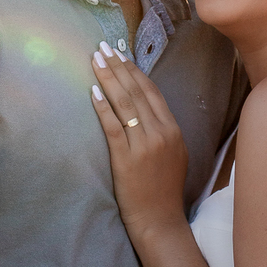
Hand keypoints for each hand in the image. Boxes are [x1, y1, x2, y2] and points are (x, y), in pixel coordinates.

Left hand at [91, 44, 188, 237]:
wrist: (160, 220)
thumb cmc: (164, 189)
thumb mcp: (174, 154)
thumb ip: (163, 131)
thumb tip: (145, 109)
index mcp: (173, 129)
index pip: (151, 91)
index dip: (134, 70)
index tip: (120, 53)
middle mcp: (161, 132)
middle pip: (136, 91)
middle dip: (118, 66)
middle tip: (103, 46)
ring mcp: (144, 145)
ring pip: (124, 103)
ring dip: (108, 78)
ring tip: (96, 60)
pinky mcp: (126, 158)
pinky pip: (113, 126)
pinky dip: (102, 106)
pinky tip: (92, 91)